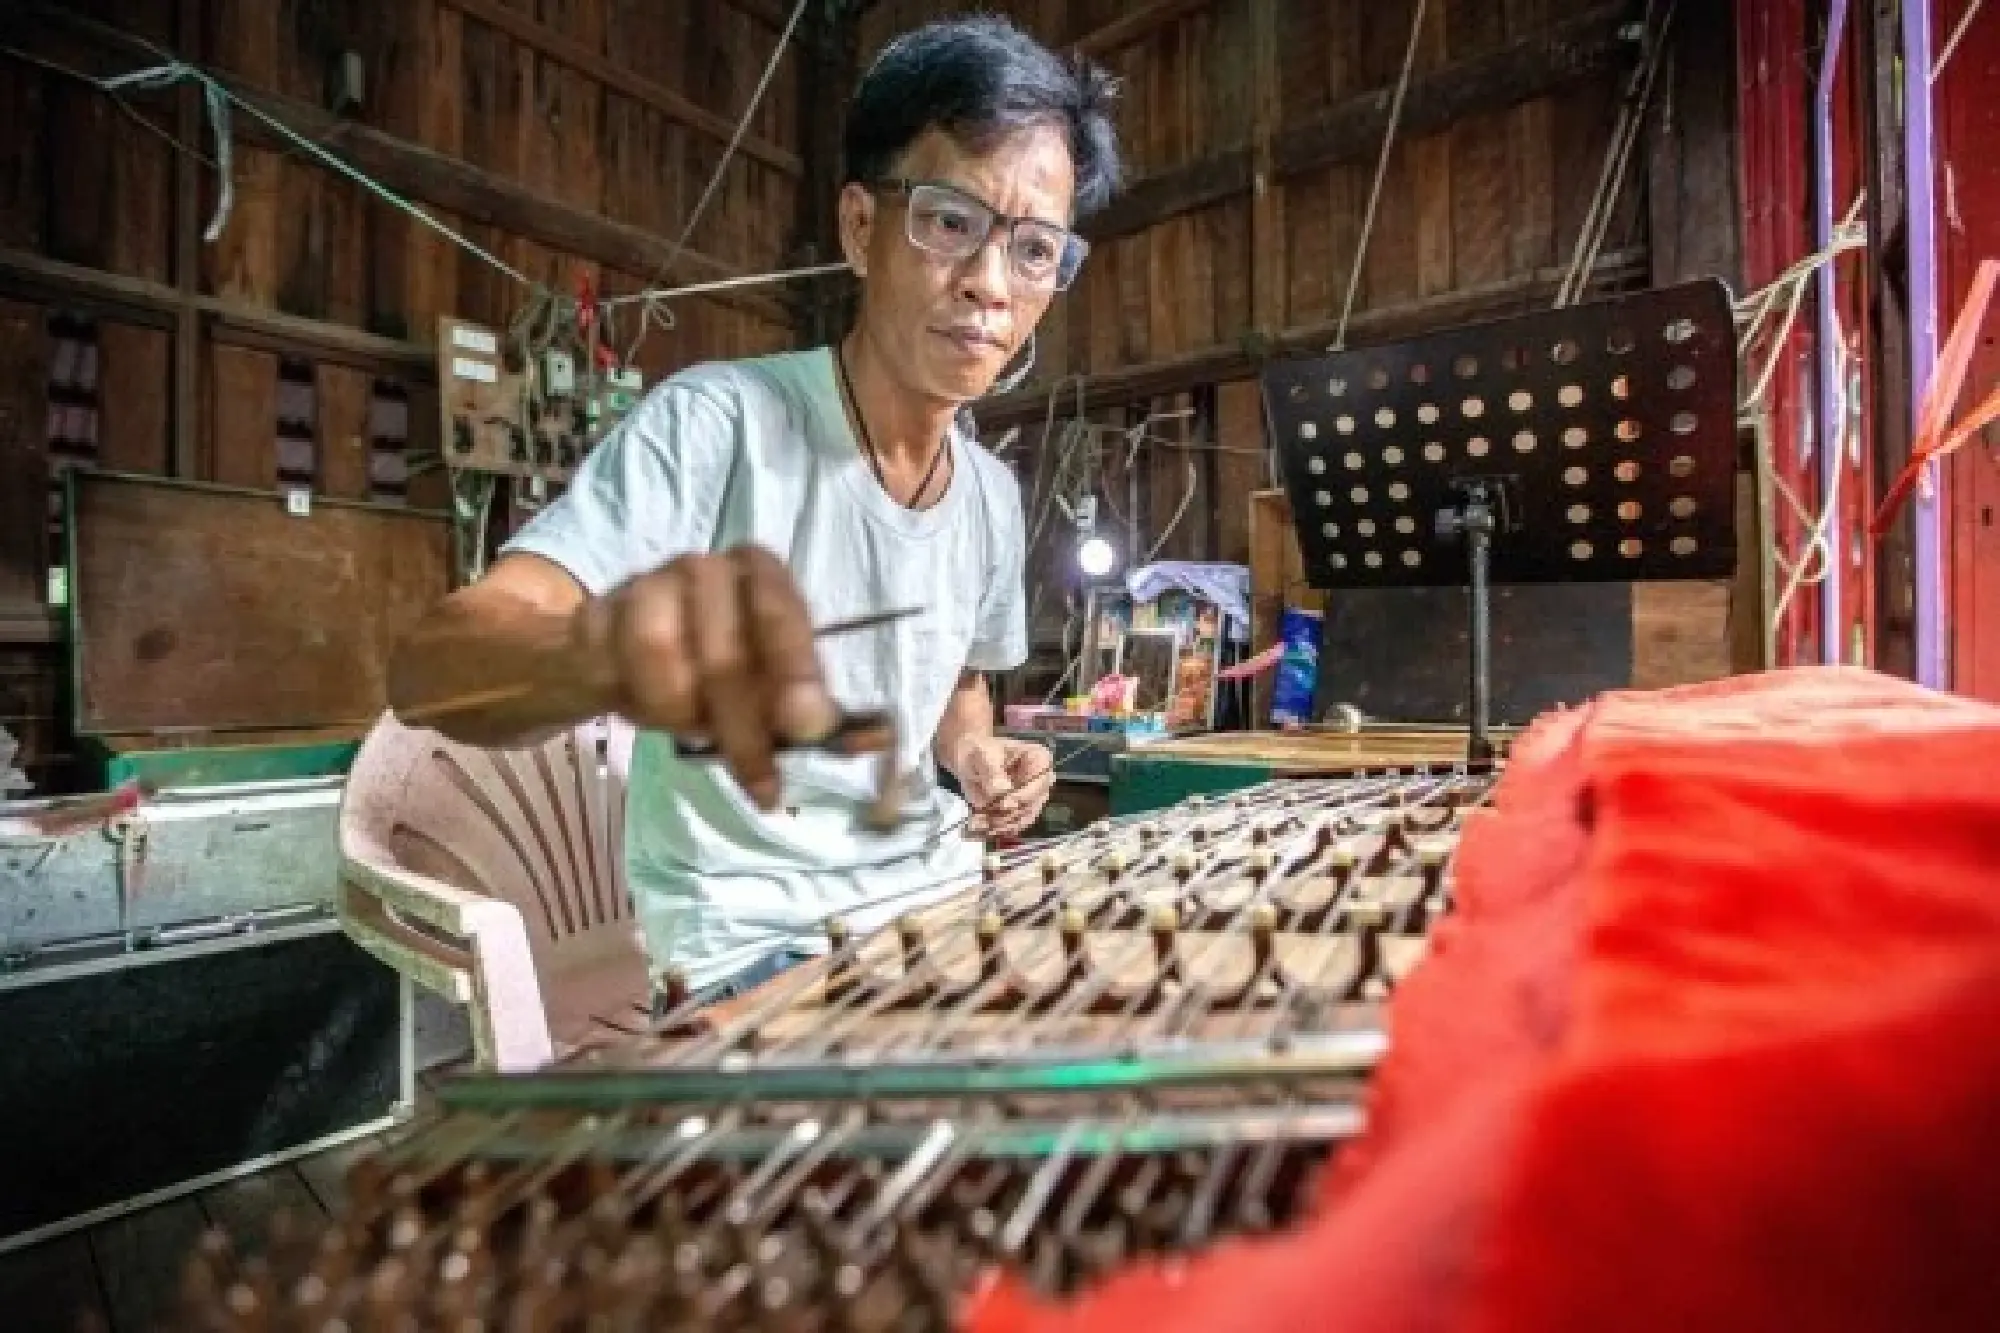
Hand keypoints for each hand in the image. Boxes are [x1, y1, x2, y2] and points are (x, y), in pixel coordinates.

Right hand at [573, 545, 847, 808]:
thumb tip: (876, 738)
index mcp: (760, 574)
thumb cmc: (712, 666)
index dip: (795, 670)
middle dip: (744, 728)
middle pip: (724, 652)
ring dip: (681, 712)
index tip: (808, 726)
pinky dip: (635, 705)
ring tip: (694, 729)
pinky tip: (648, 710)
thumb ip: (812, 708)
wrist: (618, 654)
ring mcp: (646, 585)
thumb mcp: (769, 686)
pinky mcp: (595, 614)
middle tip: (763, 784)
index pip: (781, 612)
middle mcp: (706, 569)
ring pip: (658, 653)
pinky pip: (609, 668)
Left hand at [948, 735, 1054, 838]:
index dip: (1023, 796)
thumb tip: (1003, 794)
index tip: (1002, 804)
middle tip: (985, 817)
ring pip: (1023, 820)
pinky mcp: (1019, 814)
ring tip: (977, 822)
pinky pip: (1013, 827)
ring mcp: (1031, 800)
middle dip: (1008, 814)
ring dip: (999, 825)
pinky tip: (979, 827)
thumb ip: (993, 774)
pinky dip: (995, 829)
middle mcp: (1041, 782)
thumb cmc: (980, 752)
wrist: (968, 760)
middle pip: (1032, 805)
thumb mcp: (984, 757)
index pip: (1040, 783)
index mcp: (1039, 760)